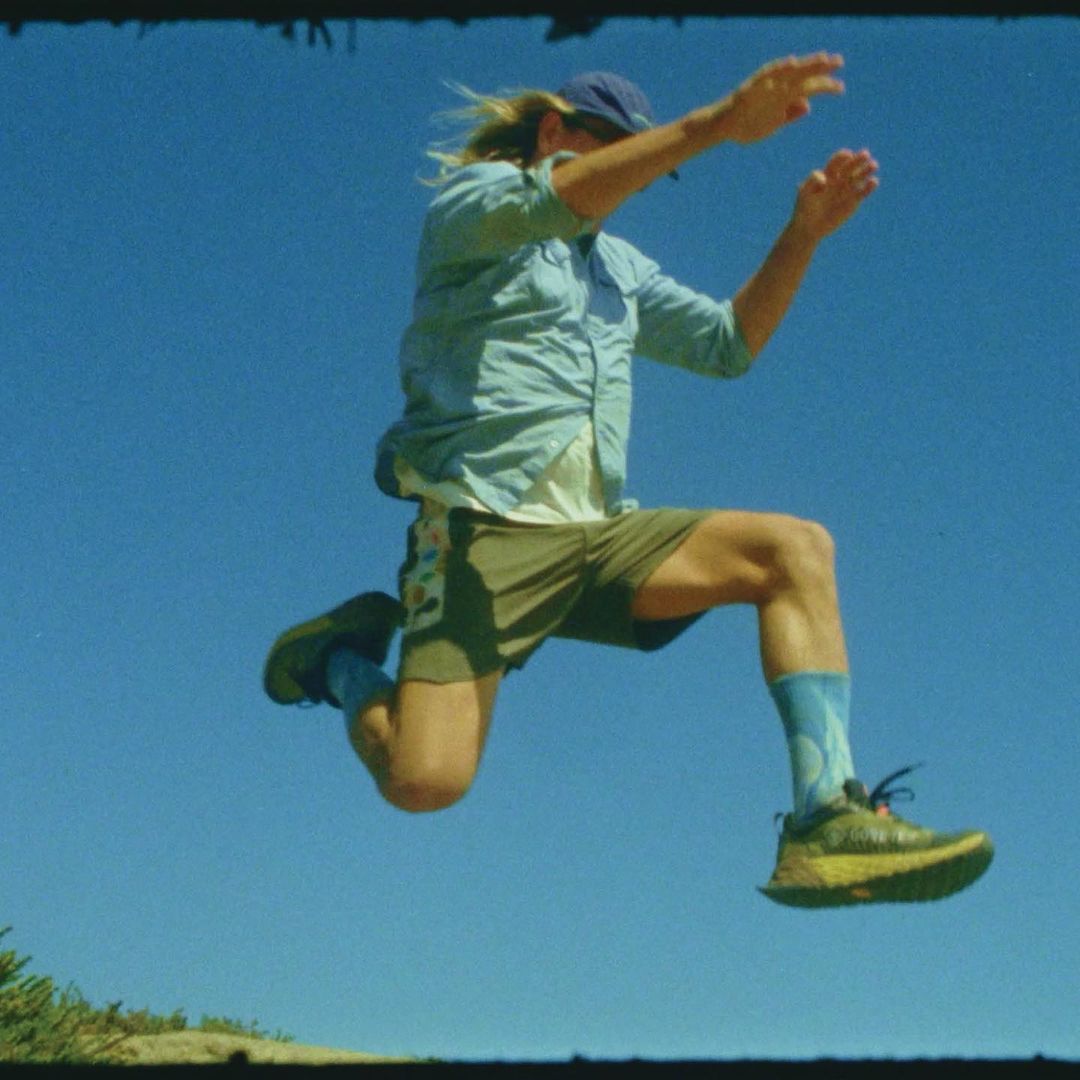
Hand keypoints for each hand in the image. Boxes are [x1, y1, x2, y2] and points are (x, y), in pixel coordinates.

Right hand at [719, 53, 844, 144]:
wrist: (724, 127)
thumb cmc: (747, 126)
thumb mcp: (773, 123)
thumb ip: (790, 114)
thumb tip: (808, 105)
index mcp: (784, 98)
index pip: (809, 88)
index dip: (825, 85)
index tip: (841, 87)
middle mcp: (777, 89)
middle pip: (804, 75)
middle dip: (821, 69)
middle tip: (840, 62)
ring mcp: (765, 87)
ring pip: (789, 72)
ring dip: (806, 64)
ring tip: (822, 59)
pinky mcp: (753, 87)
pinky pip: (767, 75)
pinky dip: (779, 68)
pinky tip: (792, 62)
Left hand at [790, 148, 878, 241]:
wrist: (809, 228)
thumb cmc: (804, 208)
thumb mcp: (804, 192)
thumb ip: (812, 181)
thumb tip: (825, 180)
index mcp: (827, 174)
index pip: (837, 162)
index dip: (842, 157)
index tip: (847, 155)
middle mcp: (839, 180)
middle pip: (850, 167)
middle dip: (858, 160)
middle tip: (865, 154)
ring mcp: (847, 190)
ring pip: (859, 177)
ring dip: (866, 170)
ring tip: (873, 165)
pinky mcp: (854, 202)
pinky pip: (863, 192)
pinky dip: (868, 187)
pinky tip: (874, 182)